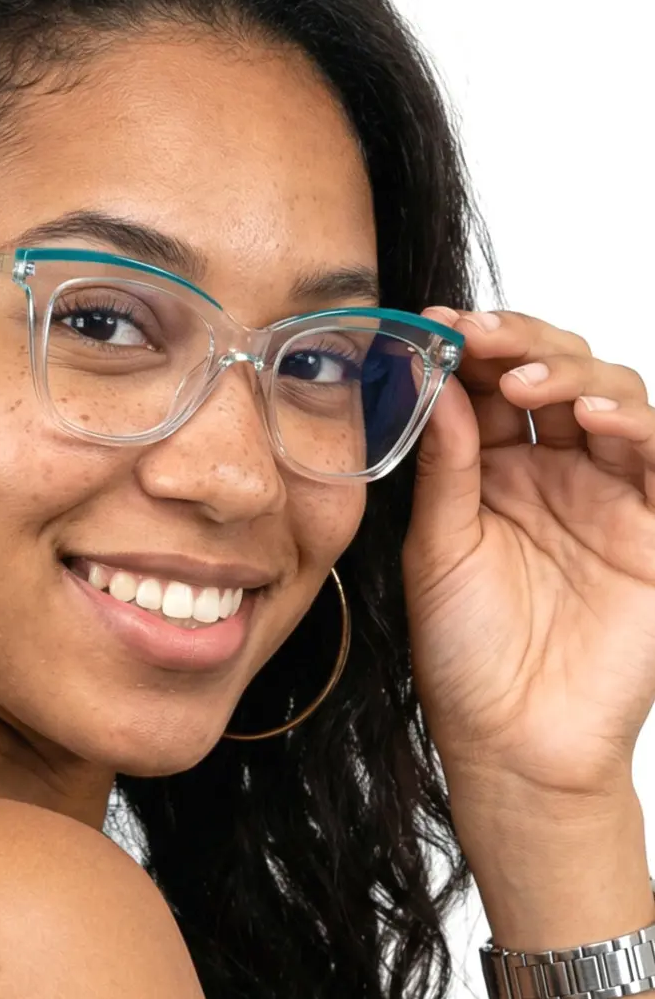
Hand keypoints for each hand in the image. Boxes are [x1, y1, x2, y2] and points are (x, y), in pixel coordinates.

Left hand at [402, 308, 654, 797]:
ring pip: (609, 397)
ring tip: (523, 381)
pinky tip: (592, 416)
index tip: (432, 325)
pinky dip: (633, 425)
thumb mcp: (438, 547)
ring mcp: (606, 494)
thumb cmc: (464, 649)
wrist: (512, 740)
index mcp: (491, 471)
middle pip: (551, 374)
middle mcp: (550, 471)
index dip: (467, 350)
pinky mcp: (654, 527)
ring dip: (570, 373)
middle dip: (517, 343)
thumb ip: (444, 466)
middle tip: (476, 335)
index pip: (488, 386)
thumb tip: (431, 380)